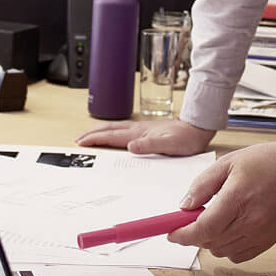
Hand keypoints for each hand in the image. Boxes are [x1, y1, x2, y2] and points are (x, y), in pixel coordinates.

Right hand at [75, 117, 215, 155]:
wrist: (198, 128)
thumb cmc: (186, 138)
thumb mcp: (169, 144)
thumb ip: (150, 145)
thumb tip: (130, 146)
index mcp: (140, 133)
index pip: (112, 135)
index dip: (95, 138)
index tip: (81, 142)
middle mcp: (138, 129)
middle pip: (109, 129)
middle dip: (92, 133)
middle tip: (78, 139)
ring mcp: (142, 128)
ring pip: (115, 129)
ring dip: (100, 131)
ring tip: (89, 135)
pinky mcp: (147, 131)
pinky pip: (123, 131)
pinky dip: (112, 132)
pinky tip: (113, 135)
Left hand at [168, 140, 275, 261]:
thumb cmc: (265, 162)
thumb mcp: (228, 162)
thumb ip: (202, 185)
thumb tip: (184, 207)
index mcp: (237, 198)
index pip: (203, 228)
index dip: (182, 234)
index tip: (171, 233)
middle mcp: (250, 220)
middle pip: (209, 241)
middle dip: (194, 234)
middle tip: (193, 218)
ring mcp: (260, 234)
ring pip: (222, 251)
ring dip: (210, 240)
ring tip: (216, 220)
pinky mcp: (268, 241)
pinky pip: (238, 256)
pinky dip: (227, 247)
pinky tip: (230, 229)